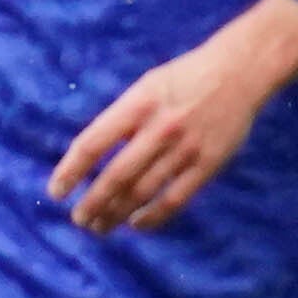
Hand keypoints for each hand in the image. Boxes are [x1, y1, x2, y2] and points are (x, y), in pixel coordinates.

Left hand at [49, 0, 297, 235]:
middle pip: (116, 176)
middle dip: (92, 203)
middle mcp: (160, 127)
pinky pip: (175, 199)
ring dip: (116, 214)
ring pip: (142, 192)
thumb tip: (89, 157)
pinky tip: (136, 223)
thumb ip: (121, 118)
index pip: (92, 144)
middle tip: (79, 219)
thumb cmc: (185, 78)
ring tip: (100, 226)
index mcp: (138, 104)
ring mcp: (186, 148)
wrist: (240, 71)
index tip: (56, 192)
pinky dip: (152, 217)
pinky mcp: (208, 163)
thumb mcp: (146, 86)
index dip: (70, 171)